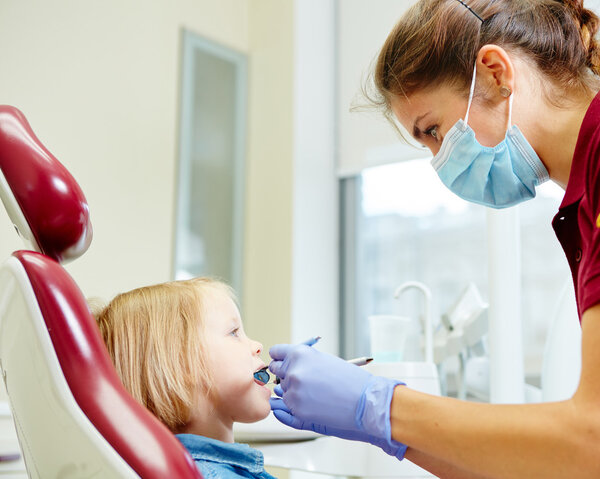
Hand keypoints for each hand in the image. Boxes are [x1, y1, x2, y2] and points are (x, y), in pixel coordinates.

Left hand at [269, 343, 406, 458]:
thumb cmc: (351, 382)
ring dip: (292, 393)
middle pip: (276, 371)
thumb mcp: (325, 361)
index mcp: (300, 354)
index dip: (280, 358)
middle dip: (285, 375)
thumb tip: (285, 366)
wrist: (368, 403)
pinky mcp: (297, 412)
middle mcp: (293, 371)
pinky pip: (284, 409)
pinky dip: (294, 408)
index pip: (276, 352)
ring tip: (314, 395)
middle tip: (303, 381)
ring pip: (282, 391)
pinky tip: (310, 405)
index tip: (282, 362)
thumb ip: (303, 362)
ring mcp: (293, 392)